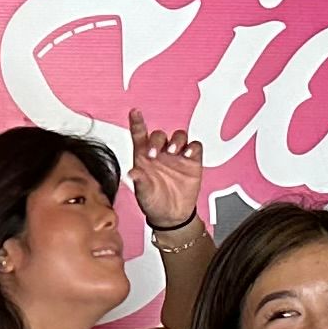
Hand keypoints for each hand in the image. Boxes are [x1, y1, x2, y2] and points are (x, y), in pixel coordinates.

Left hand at [125, 112, 206, 236]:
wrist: (171, 216)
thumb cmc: (153, 202)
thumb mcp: (143, 193)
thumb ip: (139, 181)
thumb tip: (133, 172)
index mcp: (144, 157)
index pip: (140, 135)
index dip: (138, 123)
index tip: (135, 112)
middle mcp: (161, 153)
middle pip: (160, 135)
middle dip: (158, 140)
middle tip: (156, 153)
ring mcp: (177, 156)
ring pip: (179, 136)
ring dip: (176, 141)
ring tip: (173, 152)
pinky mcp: (192, 162)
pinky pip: (195, 147)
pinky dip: (192, 148)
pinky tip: (187, 155)